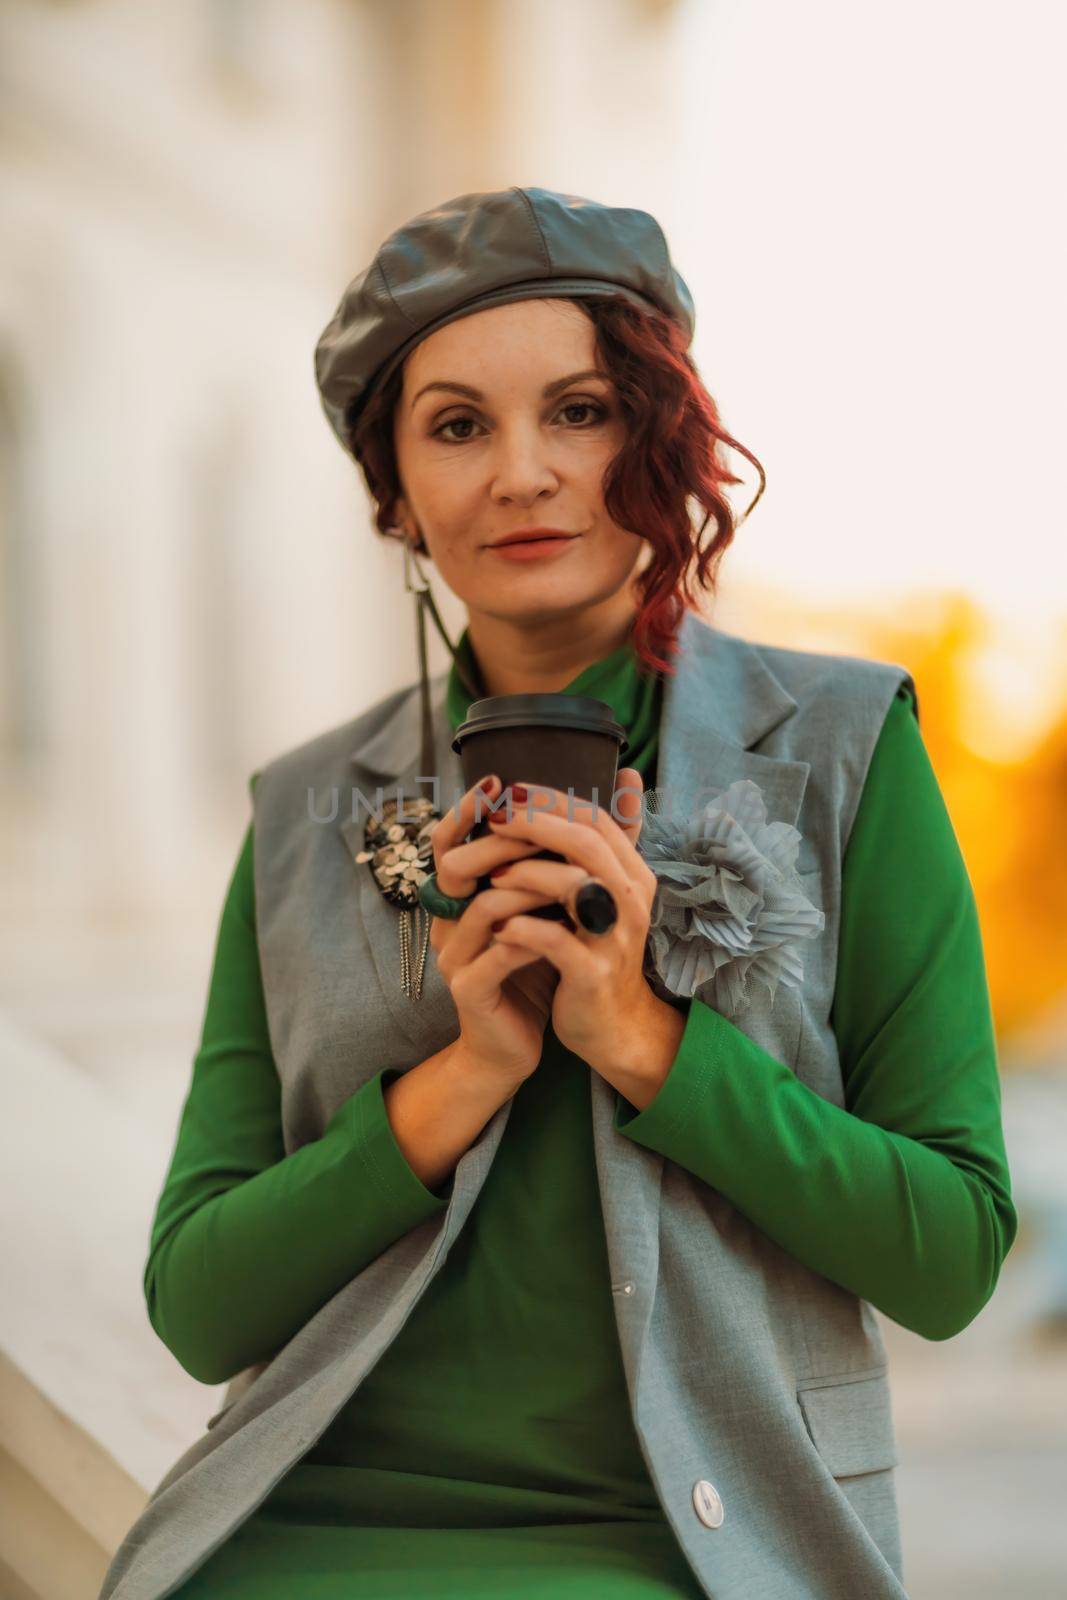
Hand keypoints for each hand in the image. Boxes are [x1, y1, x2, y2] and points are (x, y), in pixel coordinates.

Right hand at [427, 775, 559, 1085]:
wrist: (512, 1044)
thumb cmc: (533, 967)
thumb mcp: (550, 909)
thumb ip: (570, 859)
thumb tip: (616, 794)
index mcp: (462, 896)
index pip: (449, 841)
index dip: (466, 810)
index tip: (499, 782)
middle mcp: (449, 920)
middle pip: (456, 865)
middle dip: (503, 842)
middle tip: (543, 829)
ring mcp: (455, 956)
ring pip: (482, 907)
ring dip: (528, 890)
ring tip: (571, 880)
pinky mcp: (469, 991)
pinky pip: (495, 957)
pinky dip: (530, 939)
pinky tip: (562, 931)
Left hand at [482, 770, 662, 1072]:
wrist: (612, 1026)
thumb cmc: (598, 952)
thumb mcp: (609, 895)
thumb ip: (609, 842)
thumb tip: (628, 776)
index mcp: (633, 877)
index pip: (597, 820)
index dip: (554, 801)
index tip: (513, 792)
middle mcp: (631, 902)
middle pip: (587, 843)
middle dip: (536, 824)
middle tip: (496, 818)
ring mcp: (614, 938)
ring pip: (573, 886)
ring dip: (526, 872)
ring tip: (492, 874)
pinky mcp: (591, 974)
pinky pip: (554, 941)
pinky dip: (522, 929)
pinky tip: (498, 927)